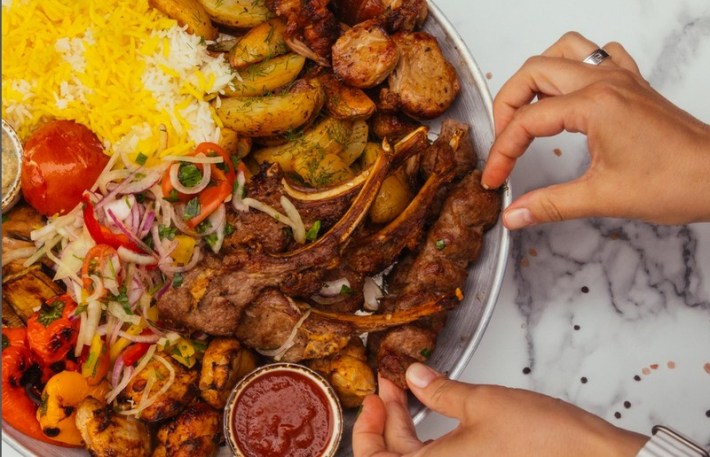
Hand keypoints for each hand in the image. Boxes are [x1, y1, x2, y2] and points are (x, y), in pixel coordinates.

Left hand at [353, 363, 647, 456]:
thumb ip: (439, 390)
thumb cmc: (544, 439)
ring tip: (410, 393)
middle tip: (390, 388)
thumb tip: (414, 377)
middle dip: (387, 421)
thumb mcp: (482, 402)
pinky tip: (437, 414)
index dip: (367, 427)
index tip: (374, 395)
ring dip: (406, 431)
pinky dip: (430, 441)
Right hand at [481, 32, 709, 228]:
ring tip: (527, 108)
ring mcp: (622, 78)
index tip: (496, 177)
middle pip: (534, 71)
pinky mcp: (634, 85)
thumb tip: (514, 215)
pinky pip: (599, 55)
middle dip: (508, 104)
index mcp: (594, 105)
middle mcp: (605, 82)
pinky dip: (576, 66)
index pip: (528, 121)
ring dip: (538, 74)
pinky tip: (571, 92)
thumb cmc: (675, 182)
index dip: (503, 151)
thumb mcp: (602, 198)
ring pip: (565, 50)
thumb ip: (549, 205)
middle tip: (503, 140)